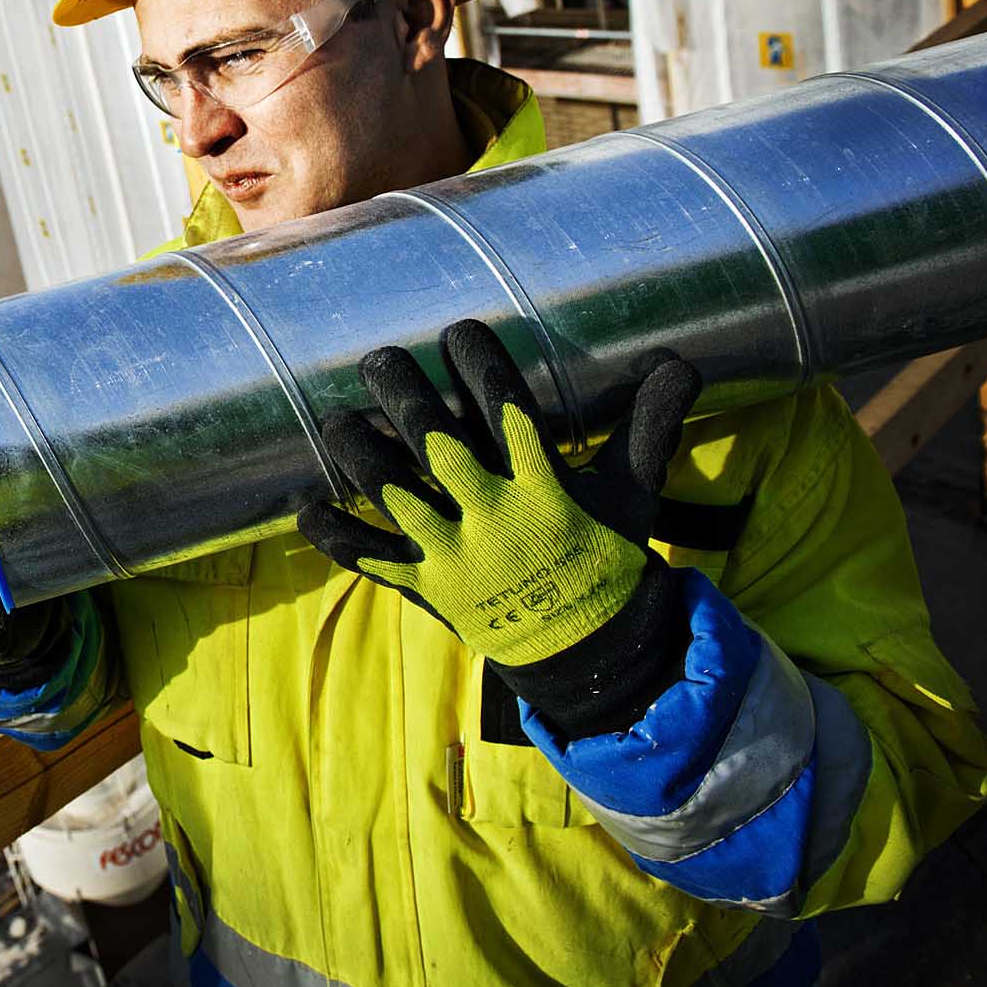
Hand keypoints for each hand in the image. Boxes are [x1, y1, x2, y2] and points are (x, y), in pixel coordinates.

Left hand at [298, 320, 701, 732]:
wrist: (590, 654)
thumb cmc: (606, 560)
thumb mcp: (634, 492)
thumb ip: (648, 424)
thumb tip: (683, 360)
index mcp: (544, 486)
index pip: (508, 412)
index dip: (481, 368)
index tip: (459, 332)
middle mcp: (493, 516)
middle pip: (436, 444)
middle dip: (404, 396)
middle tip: (380, 358)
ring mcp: (453, 555)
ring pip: (393, 494)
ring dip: (359, 455)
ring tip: (338, 418)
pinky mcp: (425, 587)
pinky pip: (368, 559)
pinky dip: (332, 533)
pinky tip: (303, 502)